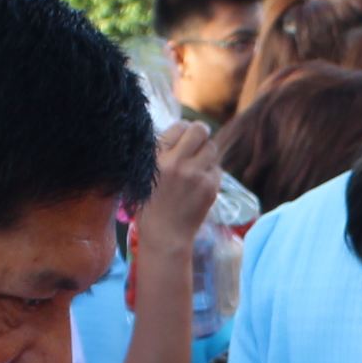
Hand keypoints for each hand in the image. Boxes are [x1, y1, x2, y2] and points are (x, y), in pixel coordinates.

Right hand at [142, 119, 222, 241]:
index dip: (183, 130)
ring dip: (206, 154)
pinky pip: (217, 169)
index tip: (183, 138)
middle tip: (198, 142)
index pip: (179, 126)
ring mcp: (195, 175)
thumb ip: (160, 153)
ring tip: (197, 167)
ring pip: (212, 148)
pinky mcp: (210, 187)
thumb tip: (180, 131)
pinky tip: (199, 185)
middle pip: (200, 130)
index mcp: (156, 157)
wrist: (165, 236)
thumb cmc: (151, 205)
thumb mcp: (144, 174)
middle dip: (201, 133)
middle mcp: (176, 162)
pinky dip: (210, 174)